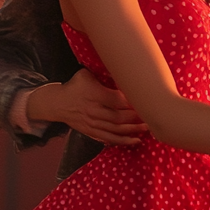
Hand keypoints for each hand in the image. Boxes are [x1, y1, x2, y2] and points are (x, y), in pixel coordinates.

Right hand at [27, 69, 146, 145]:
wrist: (57, 103)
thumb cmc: (74, 86)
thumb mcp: (85, 74)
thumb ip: (102, 74)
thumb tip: (121, 69)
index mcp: (94, 94)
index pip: (116, 100)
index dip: (131, 103)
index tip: (144, 101)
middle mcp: (94, 111)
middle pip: (119, 117)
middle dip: (136, 118)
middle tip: (152, 116)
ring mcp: (93, 124)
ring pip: (116, 130)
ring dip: (133, 130)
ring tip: (148, 128)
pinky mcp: (92, 132)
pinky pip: (109, 139)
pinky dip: (123, 141)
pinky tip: (135, 141)